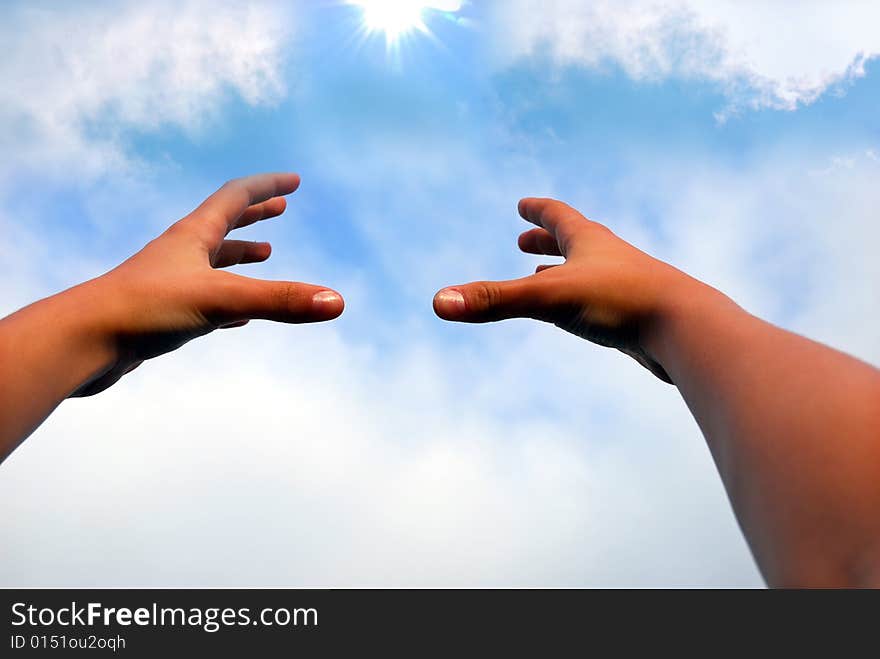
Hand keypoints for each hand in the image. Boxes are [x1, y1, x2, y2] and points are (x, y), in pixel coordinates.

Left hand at [72, 173, 343, 395]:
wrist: (84, 342)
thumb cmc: (145, 310)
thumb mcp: (222, 301)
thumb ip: (281, 301)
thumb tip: (336, 302)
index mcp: (194, 236)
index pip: (236, 197)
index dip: (267, 186)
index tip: (294, 180)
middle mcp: (182, 252)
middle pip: (224, 223)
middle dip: (256, 214)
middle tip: (282, 206)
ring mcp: (170, 281)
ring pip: (213, 260)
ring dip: (241, 253)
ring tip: (267, 254)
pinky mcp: (163, 312)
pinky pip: (205, 297)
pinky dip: (230, 297)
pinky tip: (241, 316)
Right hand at [432, 197, 701, 382]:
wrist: (687, 329)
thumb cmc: (622, 302)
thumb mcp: (549, 299)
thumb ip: (493, 301)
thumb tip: (437, 302)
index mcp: (590, 243)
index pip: (558, 217)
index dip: (537, 211)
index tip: (522, 204)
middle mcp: (610, 258)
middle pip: (576, 240)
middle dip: (546, 240)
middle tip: (524, 240)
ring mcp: (628, 285)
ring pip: (592, 271)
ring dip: (565, 269)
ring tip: (544, 276)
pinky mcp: (639, 316)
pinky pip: (606, 301)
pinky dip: (585, 299)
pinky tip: (585, 316)